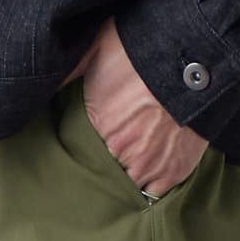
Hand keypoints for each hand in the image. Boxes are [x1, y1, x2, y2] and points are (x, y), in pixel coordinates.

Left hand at [65, 19, 208, 197]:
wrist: (198, 54)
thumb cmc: (145, 47)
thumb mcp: (98, 46)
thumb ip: (69, 70)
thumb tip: (42, 81)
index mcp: (98, 127)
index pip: (80, 152)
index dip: (83, 148)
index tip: (85, 144)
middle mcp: (122, 154)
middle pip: (104, 173)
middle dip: (104, 164)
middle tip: (109, 152)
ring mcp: (150, 166)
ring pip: (128, 187)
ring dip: (126, 178)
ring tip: (127, 166)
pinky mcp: (175, 171)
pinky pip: (156, 193)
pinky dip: (151, 186)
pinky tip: (147, 174)